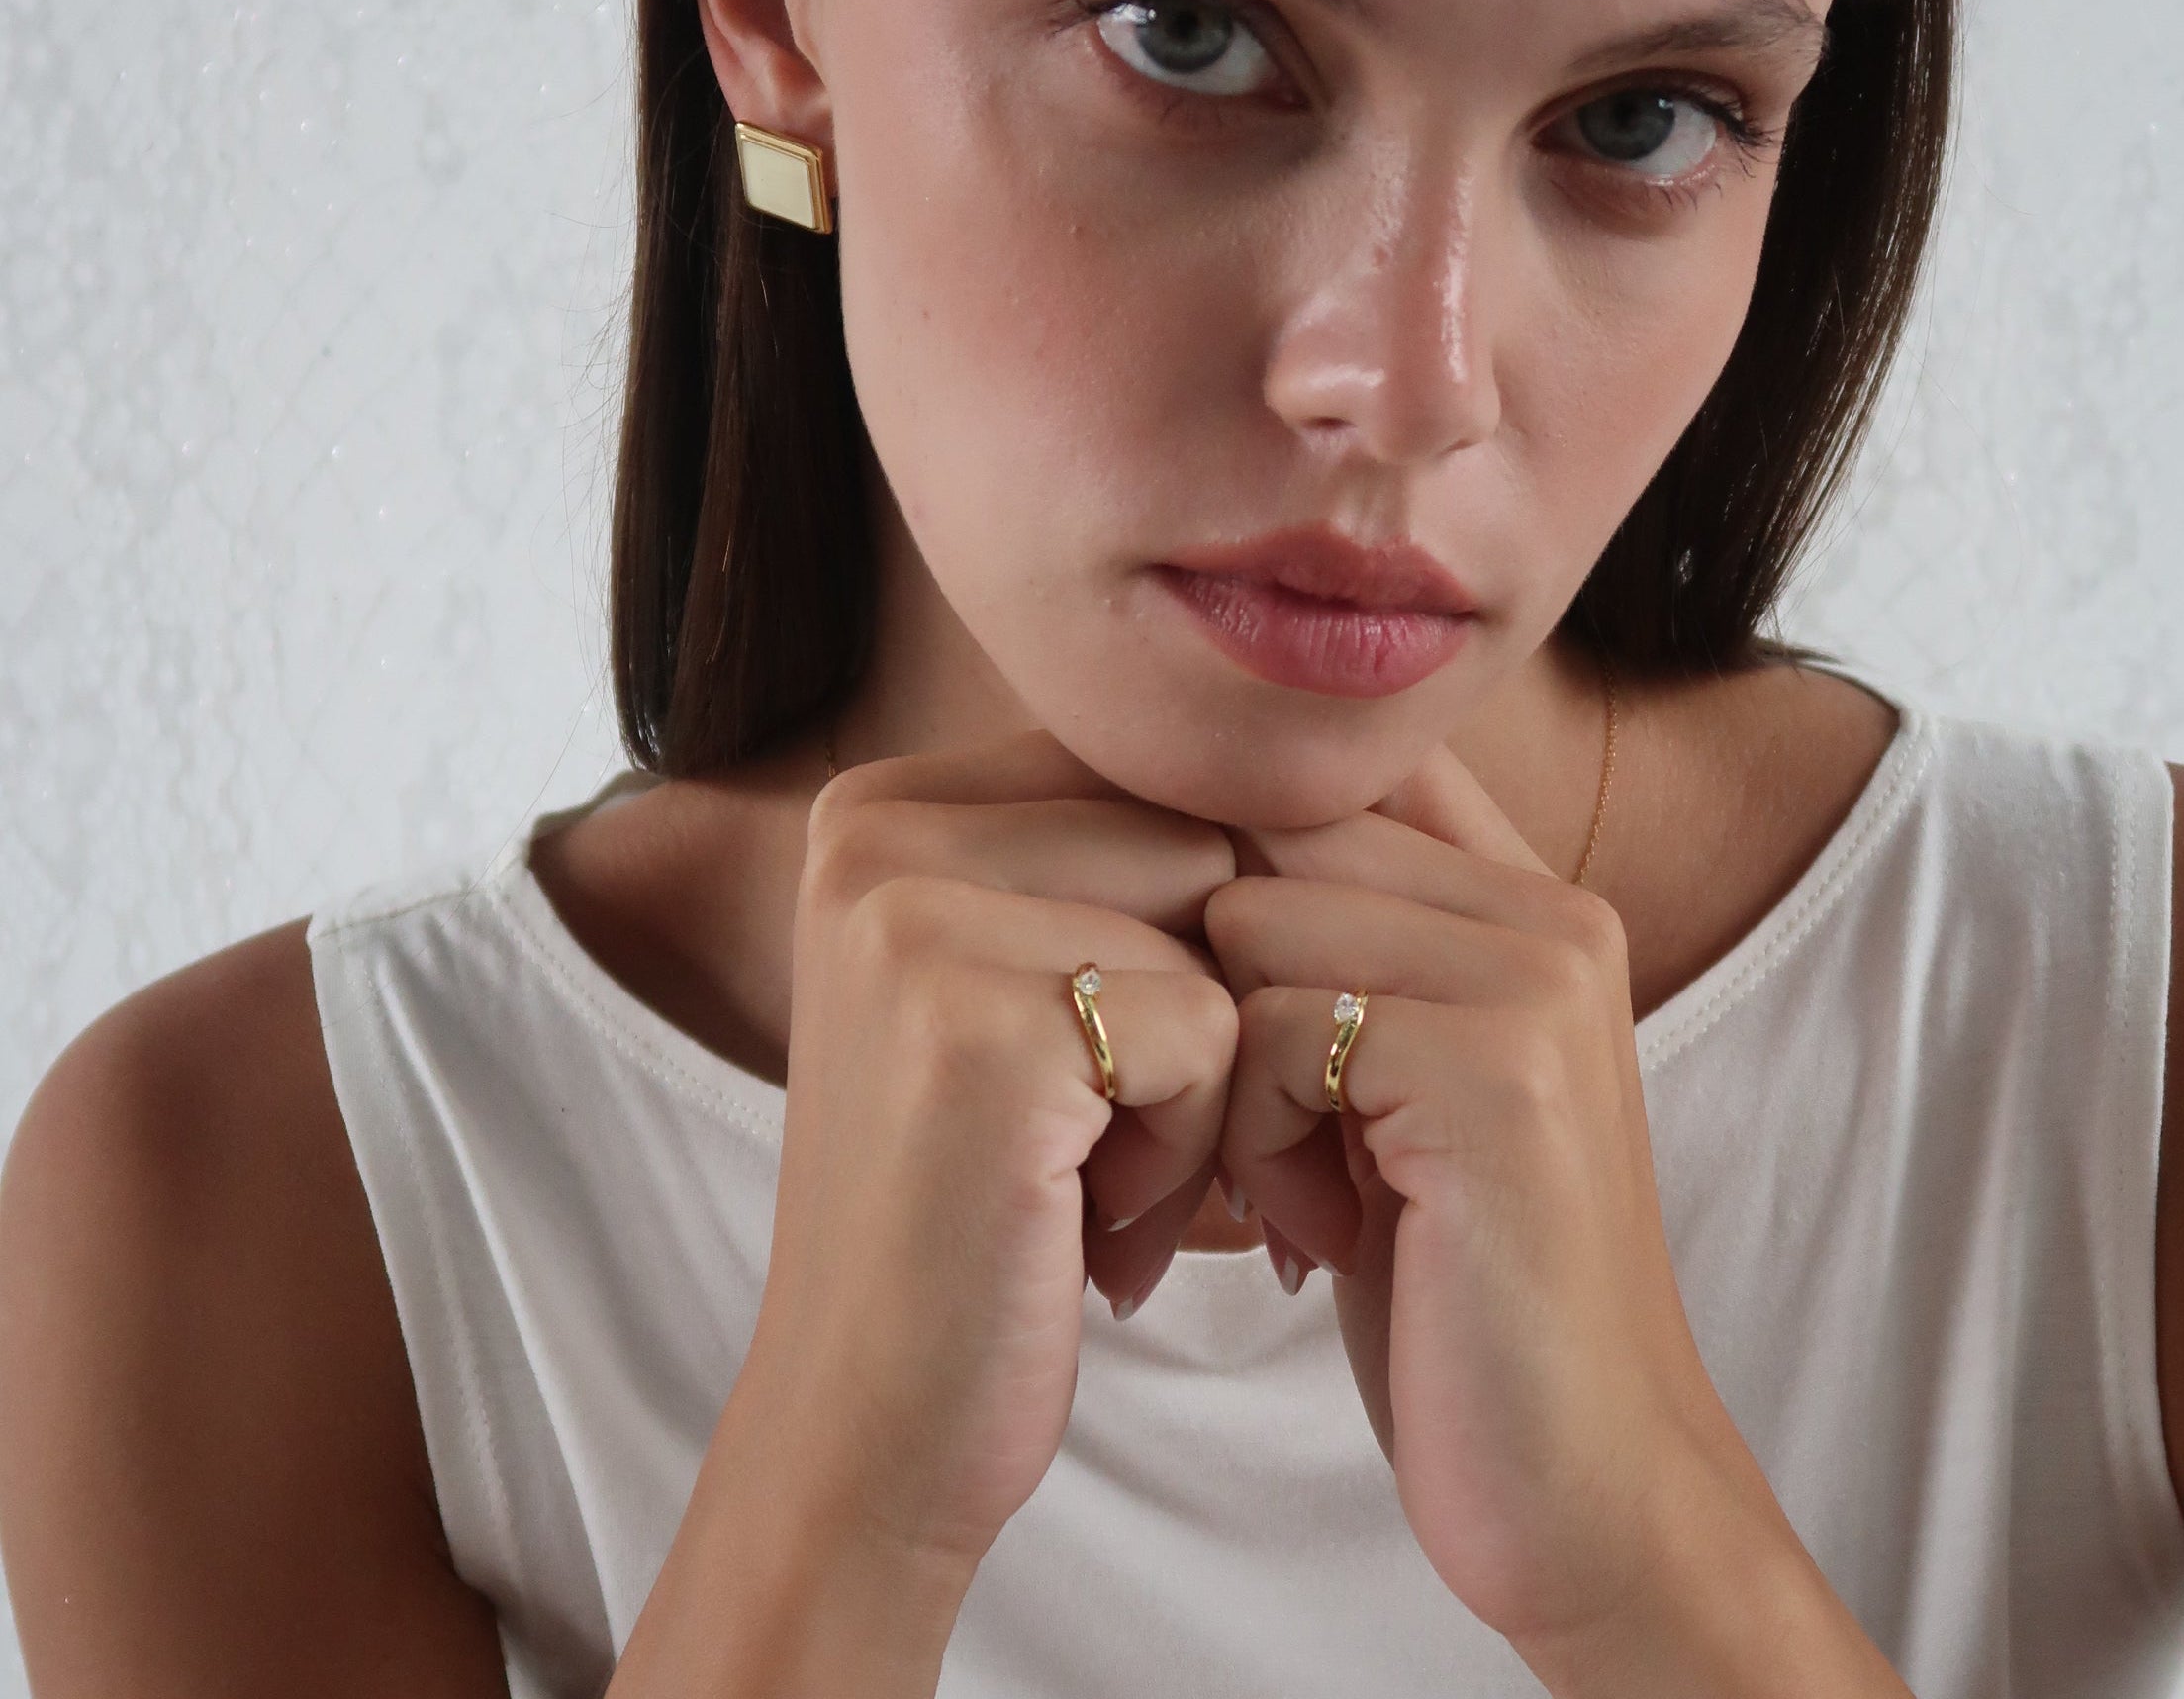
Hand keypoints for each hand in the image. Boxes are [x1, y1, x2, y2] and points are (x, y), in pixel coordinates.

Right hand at [755, 728, 1239, 1577]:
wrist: (870, 1431)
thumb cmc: (984, 1207)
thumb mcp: (1018, 982)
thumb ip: (1111, 852)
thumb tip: (1307, 757)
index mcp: (882, 802)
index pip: (1155, 780)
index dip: (1193, 933)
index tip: (1116, 1065)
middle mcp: (874, 830)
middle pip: (1199, 844)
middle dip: (1208, 1009)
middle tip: (1105, 1142)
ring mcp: (912, 920)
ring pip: (1222, 931)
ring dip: (1206, 1084)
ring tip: (1090, 1179)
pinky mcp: (975, 1028)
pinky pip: (1216, 1033)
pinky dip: (1192, 1152)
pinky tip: (1085, 1224)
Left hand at [1202, 740, 1818, 1681]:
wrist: (1588, 1492)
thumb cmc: (1454, 1290)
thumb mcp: (1394, 1086)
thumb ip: (1338, 945)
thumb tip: (1167, 828)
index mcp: (1533, 897)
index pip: (1324, 772)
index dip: (1224, 874)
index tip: (1207, 1014)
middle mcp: (1550, 910)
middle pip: (1264, 836)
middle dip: (1213, 979)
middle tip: (1243, 1130)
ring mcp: (1535, 982)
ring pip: (1249, 921)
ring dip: (1228, 1068)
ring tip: (1293, 1185)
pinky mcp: (1498, 1072)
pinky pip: (1270, 1029)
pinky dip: (1253, 1139)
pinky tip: (1315, 1232)